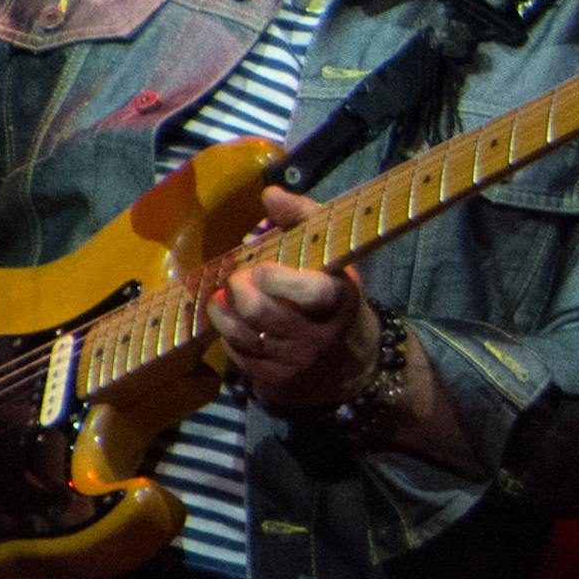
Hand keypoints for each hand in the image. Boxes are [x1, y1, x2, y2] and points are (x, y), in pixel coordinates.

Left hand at [210, 186, 380, 412]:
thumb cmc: (333, 294)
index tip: (261, 268)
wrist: (354, 363)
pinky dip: (230, 336)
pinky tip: (231, 322)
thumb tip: (270, 195)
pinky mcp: (280, 383)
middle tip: (238, 279)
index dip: (278, 279)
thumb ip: (302, 219)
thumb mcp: (331, 255)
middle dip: (241, 292)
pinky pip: (242, 358)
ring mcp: (299, 362)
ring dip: (225, 313)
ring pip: (247, 337)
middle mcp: (321, 335)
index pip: (311, 292)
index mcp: (339, 298)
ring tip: (224, 297)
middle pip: (265, 314)